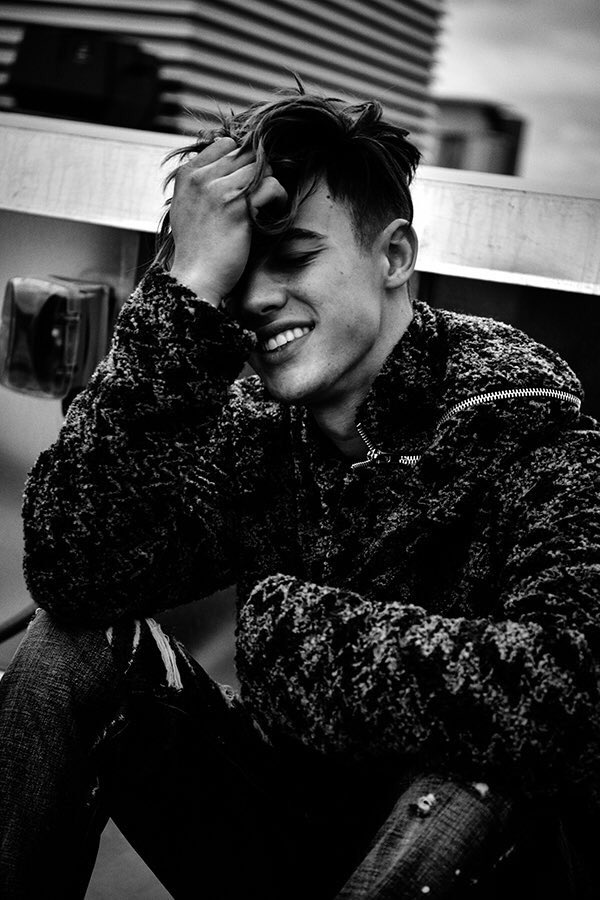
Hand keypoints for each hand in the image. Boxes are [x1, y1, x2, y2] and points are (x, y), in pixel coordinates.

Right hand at [169, 137, 286, 304]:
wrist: (196, 277)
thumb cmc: (195, 247)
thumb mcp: (185, 207)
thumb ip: (200, 183)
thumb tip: (225, 158)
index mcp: (187, 175)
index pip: (224, 145)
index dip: (241, 159)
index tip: (248, 179)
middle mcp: (201, 178)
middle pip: (245, 154)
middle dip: (258, 170)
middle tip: (262, 192)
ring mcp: (219, 191)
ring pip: (260, 166)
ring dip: (270, 182)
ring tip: (268, 202)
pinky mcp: (239, 208)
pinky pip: (270, 185)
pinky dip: (279, 195)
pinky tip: (274, 209)